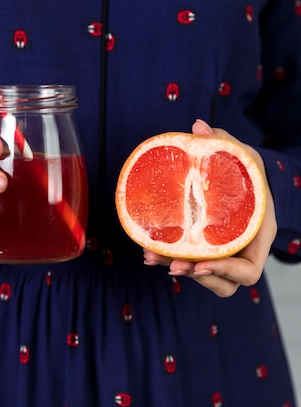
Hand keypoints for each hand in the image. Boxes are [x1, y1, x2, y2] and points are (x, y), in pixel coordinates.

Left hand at [143, 119, 276, 296]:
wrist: (245, 184)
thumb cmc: (248, 172)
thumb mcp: (243, 155)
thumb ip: (224, 142)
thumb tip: (197, 124)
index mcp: (257, 235)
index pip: (249, 270)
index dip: (227, 271)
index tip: (202, 263)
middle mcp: (242, 250)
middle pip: (225, 282)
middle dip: (197, 276)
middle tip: (172, 265)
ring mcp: (224, 255)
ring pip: (206, 278)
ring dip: (180, 272)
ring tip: (153, 258)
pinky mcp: (206, 251)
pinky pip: (191, 265)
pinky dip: (171, 260)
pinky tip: (149, 251)